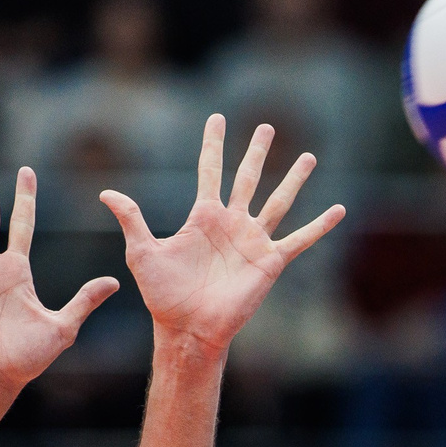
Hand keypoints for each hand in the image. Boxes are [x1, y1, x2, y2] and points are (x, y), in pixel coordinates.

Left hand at [101, 115, 345, 354]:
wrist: (188, 327)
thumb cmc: (164, 295)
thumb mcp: (142, 252)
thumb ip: (132, 219)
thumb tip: (106, 193)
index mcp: (202, 216)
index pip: (210, 171)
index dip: (213, 145)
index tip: (218, 119)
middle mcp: (231, 223)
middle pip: (248, 178)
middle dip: (257, 152)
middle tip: (267, 127)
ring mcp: (253, 240)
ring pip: (279, 201)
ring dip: (294, 179)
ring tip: (309, 156)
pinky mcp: (271, 261)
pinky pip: (300, 239)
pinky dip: (320, 225)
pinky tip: (339, 210)